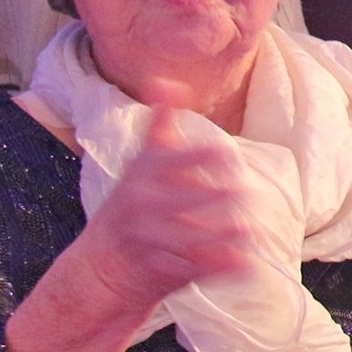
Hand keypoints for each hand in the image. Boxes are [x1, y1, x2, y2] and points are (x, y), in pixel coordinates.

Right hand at [64, 97, 270, 323]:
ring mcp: (148, 242)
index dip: (195, 158)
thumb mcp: (141, 163)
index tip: (224, 151)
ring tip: (251, 229)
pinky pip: (191, 269)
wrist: (99, 268)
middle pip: (181, 201)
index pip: (167, 163)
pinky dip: (218, 267)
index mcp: (140, 178)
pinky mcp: (159, 272)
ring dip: (221, 234)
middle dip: (215, 198)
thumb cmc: (130, 204)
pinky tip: (245, 262)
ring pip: (187, 238)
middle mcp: (141, 208)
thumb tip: (167, 80)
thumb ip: (160, 126)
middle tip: (247, 192)